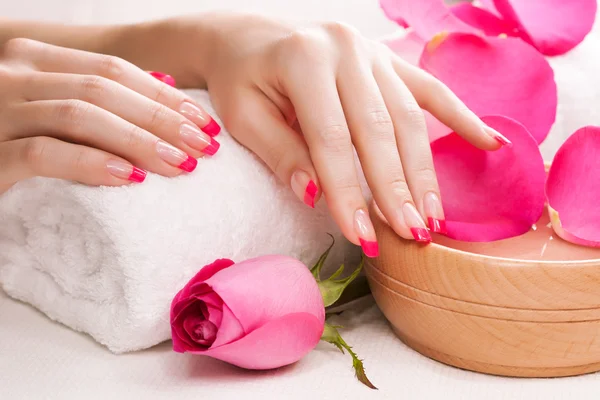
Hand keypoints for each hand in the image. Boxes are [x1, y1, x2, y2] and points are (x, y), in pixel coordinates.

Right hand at [0, 38, 220, 194]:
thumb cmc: (16, 143)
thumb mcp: (54, 110)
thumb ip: (99, 95)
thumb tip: (167, 84)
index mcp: (34, 60)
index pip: (113, 69)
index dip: (164, 95)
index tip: (205, 121)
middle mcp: (13, 76)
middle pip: (103, 88)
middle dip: (162, 118)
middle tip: (204, 147)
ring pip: (79, 115)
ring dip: (138, 140)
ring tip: (179, 165)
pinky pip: (43, 153)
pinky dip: (90, 163)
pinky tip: (128, 178)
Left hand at [187, 13, 510, 254]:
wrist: (249, 38)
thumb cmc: (241, 78)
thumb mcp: (244, 115)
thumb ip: (281, 152)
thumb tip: (315, 196)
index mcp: (304, 59)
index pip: (332, 138)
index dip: (347, 191)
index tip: (361, 236)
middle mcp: (346, 49)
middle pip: (379, 128)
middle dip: (395, 187)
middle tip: (412, 234)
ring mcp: (373, 51)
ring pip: (408, 116)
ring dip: (423, 170)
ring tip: (433, 215)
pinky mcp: (389, 60)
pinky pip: (431, 90)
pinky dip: (462, 118)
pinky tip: (491, 143)